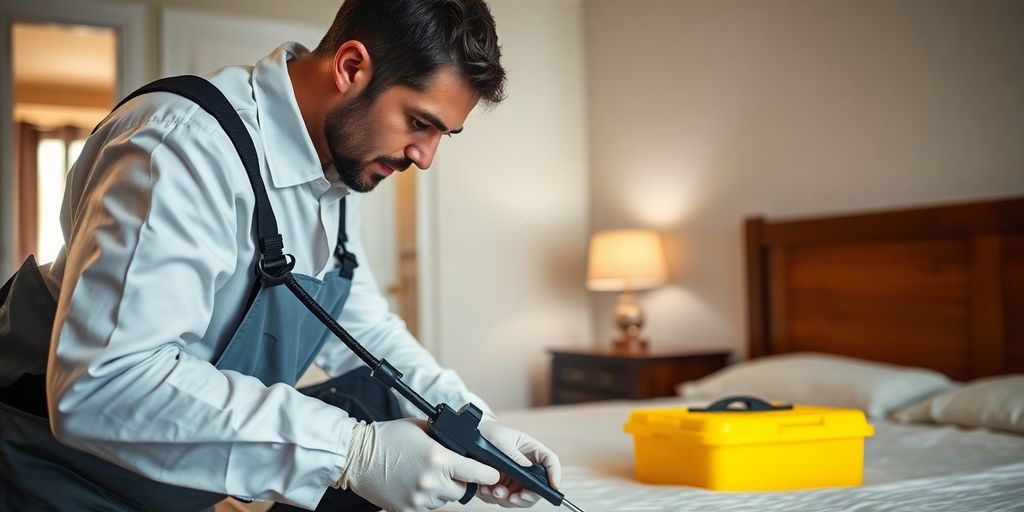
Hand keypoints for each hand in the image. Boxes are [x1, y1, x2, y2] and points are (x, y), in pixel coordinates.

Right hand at [338, 418, 499, 510]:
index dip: (487, 472)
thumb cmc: (388, 437)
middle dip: (460, 480)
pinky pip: (427, 507)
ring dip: (442, 490)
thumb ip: (445, 437)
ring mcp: (419, 499)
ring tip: (425, 474)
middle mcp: (431, 482)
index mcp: (438, 459)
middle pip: (462, 490)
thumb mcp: (421, 428)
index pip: (477, 472)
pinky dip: (426, 498)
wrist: (357, 456)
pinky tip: (414, 483)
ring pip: (445, 500)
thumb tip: (463, 443)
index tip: (492, 472)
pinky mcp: (407, 510)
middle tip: (448, 469)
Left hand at [475, 420, 561, 507]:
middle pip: (538, 487)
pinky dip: (495, 498)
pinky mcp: (503, 487)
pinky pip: (504, 500)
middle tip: (515, 497)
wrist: (470, 440)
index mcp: (531, 451)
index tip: (553, 486)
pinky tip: (486, 490)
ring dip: (509, 499)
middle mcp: (526, 468)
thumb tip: (526, 466)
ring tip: (494, 491)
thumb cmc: (489, 434)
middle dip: (529, 496)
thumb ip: (513, 453)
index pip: (550, 462)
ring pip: (521, 498)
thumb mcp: (502, 440)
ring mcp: (515, 479)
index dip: (555, 474)